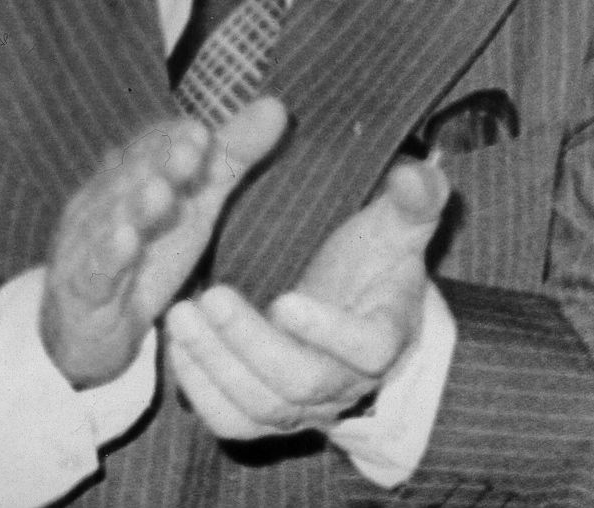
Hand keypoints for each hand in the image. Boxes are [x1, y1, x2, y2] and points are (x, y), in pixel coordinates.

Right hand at [39, 98, 289, 388]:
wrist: (89, 332)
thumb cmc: (147, 255)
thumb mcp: (194, 206)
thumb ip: (230, 159)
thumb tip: (277, 105)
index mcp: (127, 180)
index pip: (149, 150)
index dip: (173, 140)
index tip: (201, 131)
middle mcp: (102, 207)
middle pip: (134, 180)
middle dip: (162, 162)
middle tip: (192, 146)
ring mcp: (87, 250)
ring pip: (111, 223)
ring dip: (137, 206)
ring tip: (161, 191)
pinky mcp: (84, 296)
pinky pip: (95, 274)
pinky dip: (109, 258)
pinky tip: (126, 242)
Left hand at [163, 155, 445, 440]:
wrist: (358, 311)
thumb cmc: (376, 261)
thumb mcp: (398, 225)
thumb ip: (414, 198)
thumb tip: (410, 173)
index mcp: (387, 335)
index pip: (367, 348)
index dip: (327, 332)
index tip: (284, 299)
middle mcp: (348, 383)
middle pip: (300, 380)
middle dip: (250, 341)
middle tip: (212, 295)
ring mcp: (305, 408)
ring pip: (259, 405)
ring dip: (215, 362)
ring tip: (181, 314)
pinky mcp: (267, 418)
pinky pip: (231, 422)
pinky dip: (200, 389)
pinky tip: (179, 346)